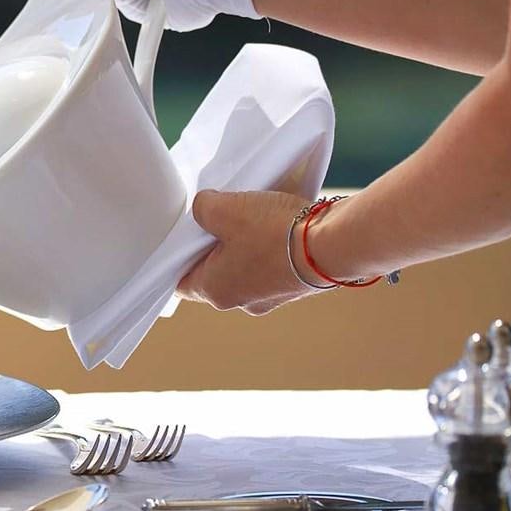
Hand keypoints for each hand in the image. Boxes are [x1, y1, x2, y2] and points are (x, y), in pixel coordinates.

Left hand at [177, 189, 320, 314]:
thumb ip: (202, 208)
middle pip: (214, 272)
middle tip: (216, 218)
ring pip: (245, 267)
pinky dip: (269, 246)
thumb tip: (204, 208)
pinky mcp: (296, 285)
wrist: (334, 243)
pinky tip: (275, 224)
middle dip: (213, 245)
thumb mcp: (224, 209)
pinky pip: (272, 264)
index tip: (181, 237)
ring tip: (249, 217)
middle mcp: (242, 302)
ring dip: (244, 244)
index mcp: (216, 291)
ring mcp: (271, 297)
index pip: (182, 282)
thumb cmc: (273, 232)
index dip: (177, 258)